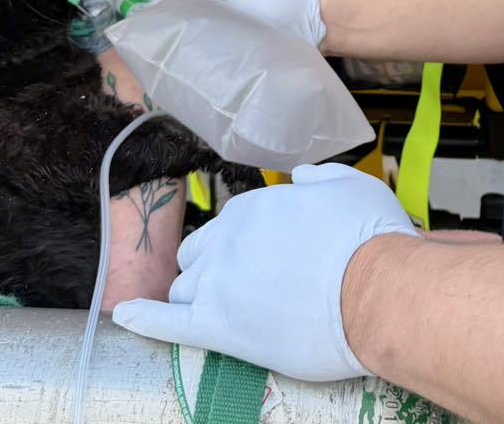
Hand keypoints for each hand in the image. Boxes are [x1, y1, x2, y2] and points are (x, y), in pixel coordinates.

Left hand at [112, 164, 417, 380]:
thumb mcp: (351, 186)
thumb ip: (320, 177)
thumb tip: (301, 176)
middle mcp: (228, 238)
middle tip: (245, 288)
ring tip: (226, 314)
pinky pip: (164, 323)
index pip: (230, 226)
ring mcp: (218, 282)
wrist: (378, 289)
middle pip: (197, 255)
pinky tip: (125, 316)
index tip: (267, 259)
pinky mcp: (217, 327)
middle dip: (212, 268)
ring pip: (184, 290)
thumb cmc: (370, 236)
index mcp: (256, 206)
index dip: (246, 245)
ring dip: (198, 298)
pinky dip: (141, 319)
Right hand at [138, 0, 325, 45]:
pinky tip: (181, 60)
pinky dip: (190, 47)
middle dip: (156, 14)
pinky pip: (204, 39)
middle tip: (139, 39)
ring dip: (172, 33)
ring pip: (188, 20)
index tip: (132, 13)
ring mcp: (226, 12)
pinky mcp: (235, 36)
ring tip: (155, 52)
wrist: (321, 18)